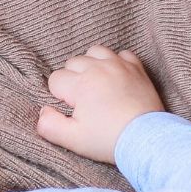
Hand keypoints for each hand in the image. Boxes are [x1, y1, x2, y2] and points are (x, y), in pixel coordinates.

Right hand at [36, 46, 164, 163]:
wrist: (147, 139)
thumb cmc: (109, 139)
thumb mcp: (73, 140)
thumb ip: (49, 125)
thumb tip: (43, 111)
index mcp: (80, 84)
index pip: (56, 79)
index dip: (59, 95)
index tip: (72, 109)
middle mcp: (98, 68)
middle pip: (73, 63)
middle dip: (73, 79)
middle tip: (83, 101)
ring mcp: (119, 65)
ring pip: (95, 52)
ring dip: (91, 65)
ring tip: (96, 84)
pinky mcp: (136, 68)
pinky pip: (122, 54)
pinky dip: (116, 62)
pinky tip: (116, 78)